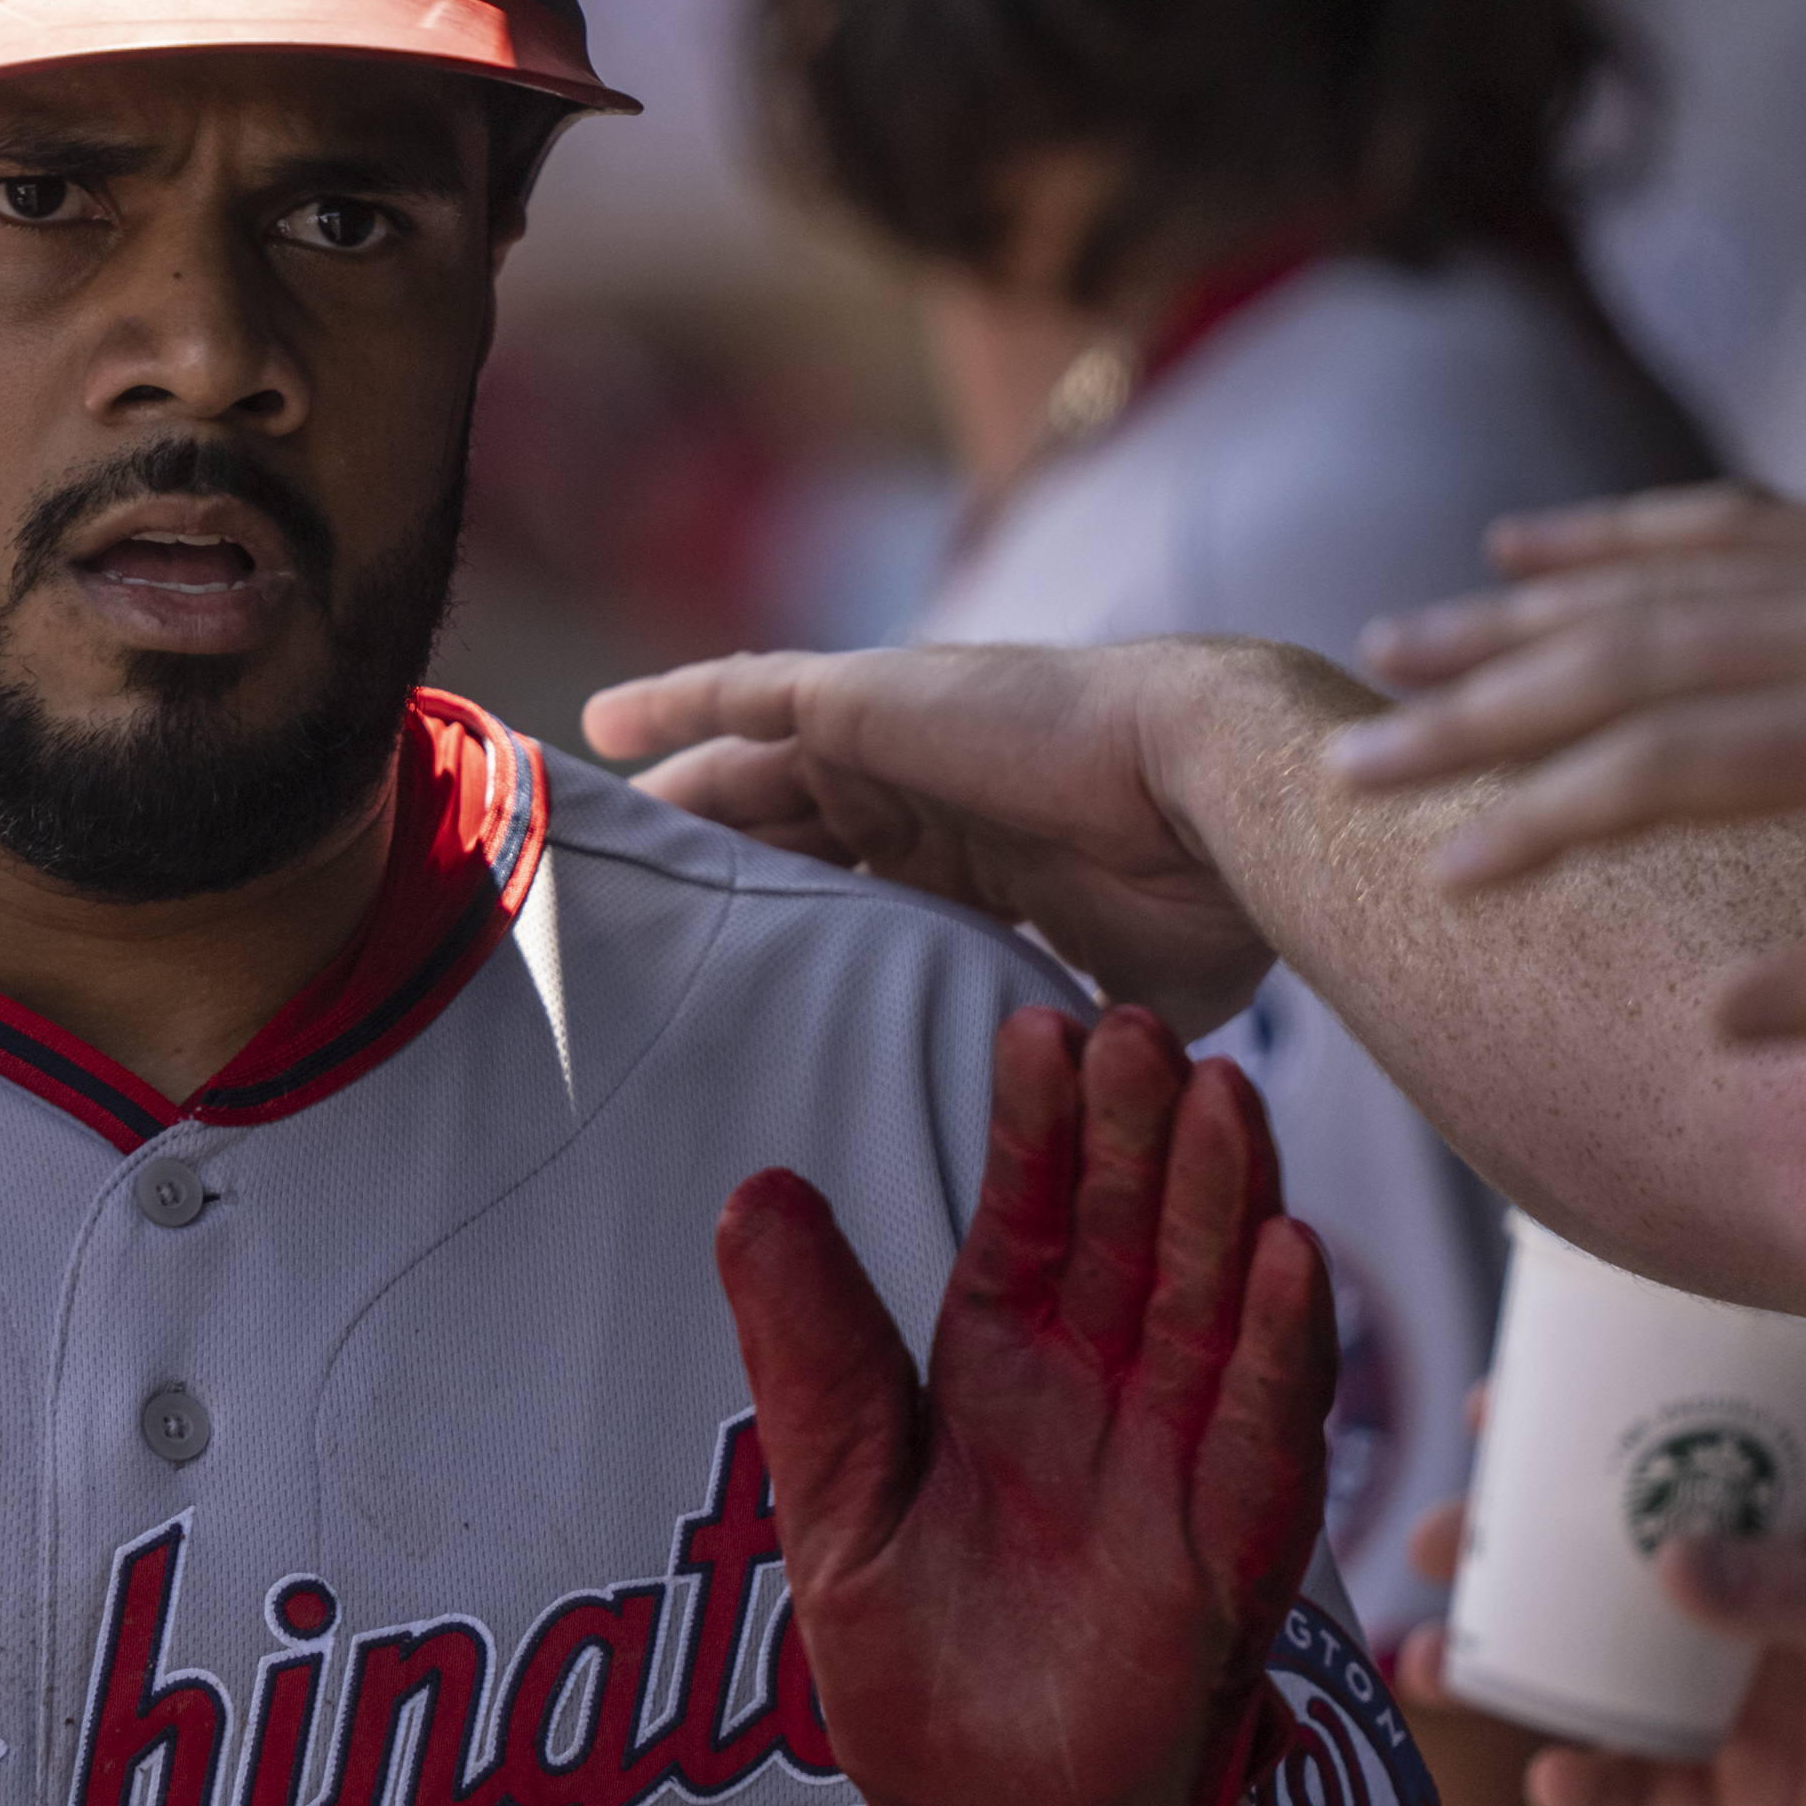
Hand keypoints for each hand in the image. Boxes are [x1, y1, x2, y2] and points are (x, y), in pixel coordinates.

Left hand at [588, 645, 1286, 1033]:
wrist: (1218, 799)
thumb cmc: (1205, 897)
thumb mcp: (1127, 993)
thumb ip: (1076, 1037)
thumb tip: (1077, 1114)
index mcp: (984, 857)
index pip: (857, 894)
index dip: (791, 930)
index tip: (728, 986)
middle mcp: (927, 791)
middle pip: (785, 831)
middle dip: (715, 870)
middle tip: (625, 923)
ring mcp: (892, 740)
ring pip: (747, 769)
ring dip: (676, 800)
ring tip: (587, 837)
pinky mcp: (863, 701)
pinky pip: (741, 691)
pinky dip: (671, 702)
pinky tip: (599, 722)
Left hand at [719, 1007, 1333, 1805]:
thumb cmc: (917, 1666)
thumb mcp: (835, 1499)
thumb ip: (812, 1353)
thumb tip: (752, 1187)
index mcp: (1002, 1365)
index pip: (1028, 1219)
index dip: (1038, 1129)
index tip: (1039, 1026)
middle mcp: (1103, 1392)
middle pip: (1130, 1239)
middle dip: (1135, 1135)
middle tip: (1138, 1027)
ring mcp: (1175, 1466)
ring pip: (1210, 1312)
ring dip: (1221, 1207)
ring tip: (1222, 1099)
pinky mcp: (1226, 1559)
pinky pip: (1262, 1440)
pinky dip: (1282, 1353)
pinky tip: (1294, 1258)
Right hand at [1328, 483, 1805, 1044]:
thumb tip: (1721, 1019)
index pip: (1662, 770)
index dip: (1535, 820)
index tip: (1437, 872)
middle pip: (1621, 657)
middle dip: (1471, 708)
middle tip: (1348, 754)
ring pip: (1655, 578)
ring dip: (1512, 612)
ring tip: (1393, 641)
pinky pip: (1729, 521)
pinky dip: (1618, 533)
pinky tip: (1531, 544)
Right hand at [1393, 1424, 1805, 1805]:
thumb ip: (1800, 1587)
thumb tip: (1672, 1562)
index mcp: (1792, 1524)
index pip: (1672, 1451)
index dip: (1577, 1428)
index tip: (1489, 1409)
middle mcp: (1748, 1601)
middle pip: (1602, 1565)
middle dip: (1505, 1554)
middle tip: (1430, 1546)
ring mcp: (1741, 1696)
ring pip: (1597, 1675)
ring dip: (1510, 1672)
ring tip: (1433, 1669)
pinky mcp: (1751, 1791)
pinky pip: (1655, 1788)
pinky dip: (1600, 1789)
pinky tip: (1556, 1784)